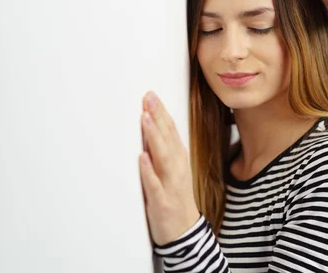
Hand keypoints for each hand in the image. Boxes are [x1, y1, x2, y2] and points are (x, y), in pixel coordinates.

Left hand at [138, 91, 199, 245]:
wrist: (185, 233)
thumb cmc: (176, 199)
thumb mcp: (173, 172)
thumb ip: (163, 152)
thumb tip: (150, 130)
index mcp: (179, 160)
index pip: (171, 131)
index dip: (161, 113)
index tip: (152, 95)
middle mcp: (177, 169)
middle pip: (167, 139)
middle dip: (158, 117)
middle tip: (148, 97)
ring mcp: (171, 185)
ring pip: (163, 157)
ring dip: (154, 137)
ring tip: (145, 119)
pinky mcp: (162, 202)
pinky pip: (155, 185)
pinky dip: (148, 171)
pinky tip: (142, 157)